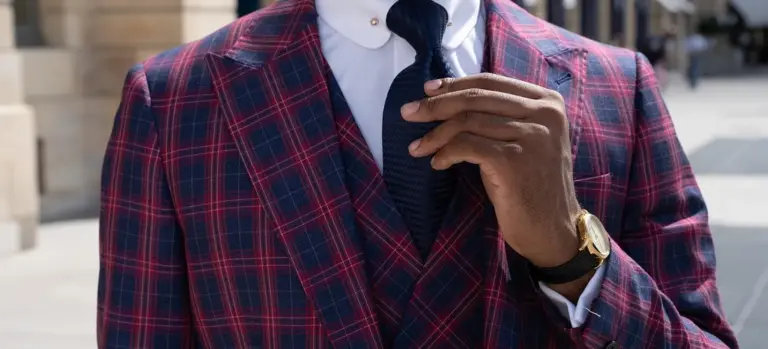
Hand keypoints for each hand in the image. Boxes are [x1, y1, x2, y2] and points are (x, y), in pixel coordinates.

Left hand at [402, 73, 582, 277]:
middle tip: (408, 113)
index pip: (491, 81)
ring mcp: (531, 136)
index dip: (455, 84)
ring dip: (435, 135)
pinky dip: (445, 153)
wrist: (552, 230)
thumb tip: (450, 96)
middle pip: (475, 98)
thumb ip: (501, 115)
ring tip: (417, 148)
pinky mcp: (514, 160)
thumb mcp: (522, 140)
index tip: (427, 90)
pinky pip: (465, 145)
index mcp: (548, 102)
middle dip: (435, 105)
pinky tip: (437, 163)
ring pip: (467, 122)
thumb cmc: (530, 185)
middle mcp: (544, 114)